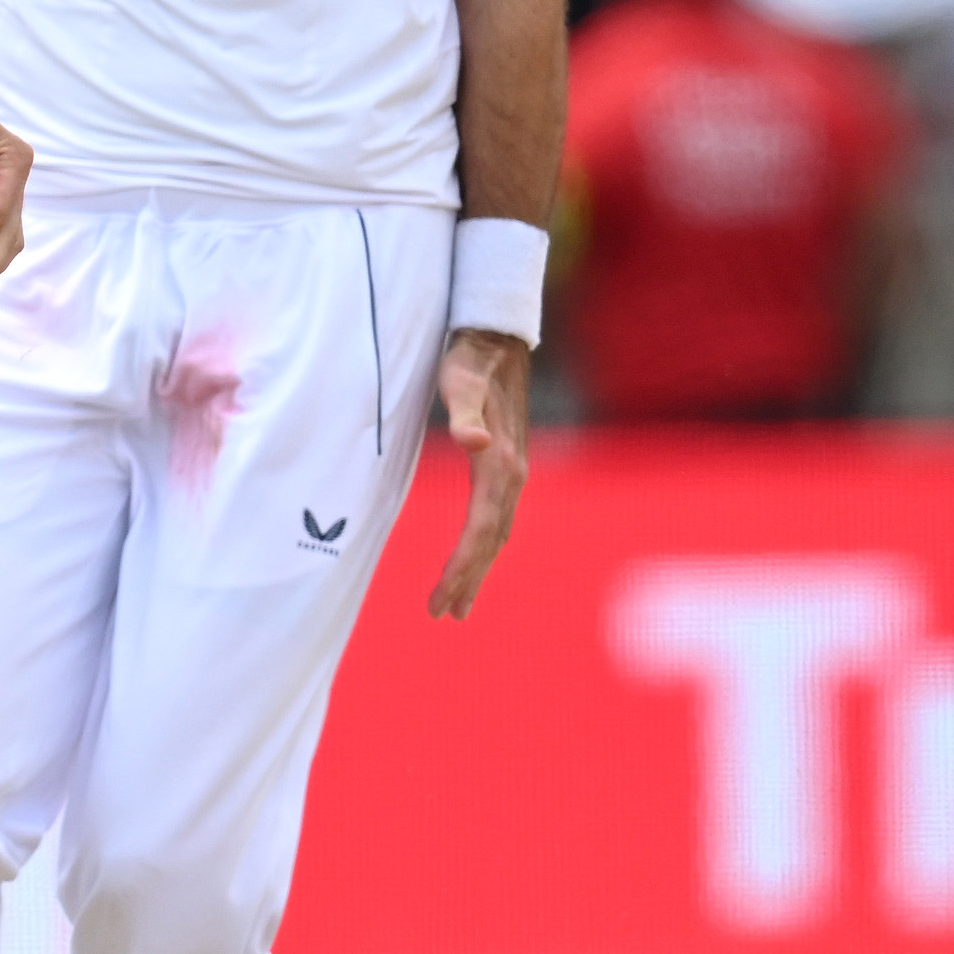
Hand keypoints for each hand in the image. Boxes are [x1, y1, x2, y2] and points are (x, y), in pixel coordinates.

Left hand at [424, 329, 530, 618]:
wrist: (497, 339)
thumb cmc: (471, 361)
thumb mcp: (460, 381)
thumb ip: (464, 412)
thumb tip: (474, 442)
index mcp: (500, 465)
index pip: (481, 530)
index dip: (462, 567)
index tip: (441, 599)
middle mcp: (512, 475)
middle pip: (490, 541)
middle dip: (467, 579)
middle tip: (443, 613)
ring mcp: (511, 472)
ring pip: (496, 533)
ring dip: (477, 568)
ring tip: (457, 602)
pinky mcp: (505, 466)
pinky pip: (496, 517)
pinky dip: (484, 545)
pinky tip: (474, 556)